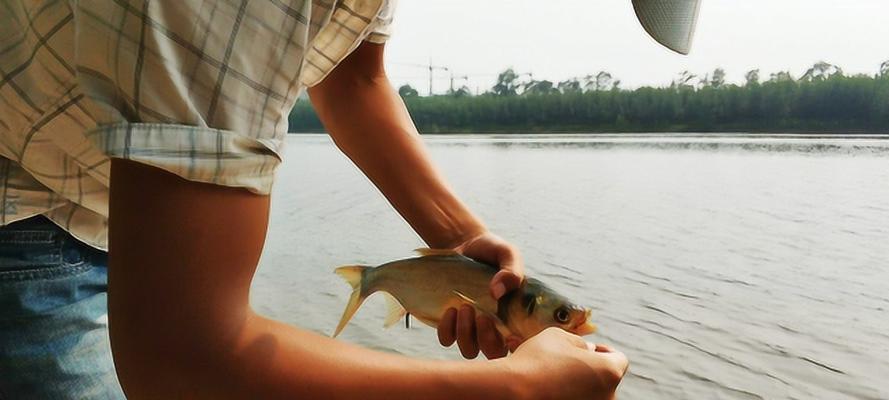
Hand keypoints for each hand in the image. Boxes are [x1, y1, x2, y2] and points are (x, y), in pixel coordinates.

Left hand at [437, 232, 524, 358]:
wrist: (464, 243)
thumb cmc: (491, 251)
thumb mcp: (507, 254)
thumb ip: (511, 271)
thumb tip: (498, 292)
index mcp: (514, 314)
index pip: (521, 345)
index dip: (517, 349)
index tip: (510, 338)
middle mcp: (494, 326)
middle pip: (493, 353)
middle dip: (487, 339)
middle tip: (483, 316)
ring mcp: (471, 327)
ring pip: (469, 350)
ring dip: (466, 333)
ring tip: (464, 307)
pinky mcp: (450, 323)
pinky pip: (447, 339)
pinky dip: (447, 329)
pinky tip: (450, 310)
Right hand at [508, 328, 628, 399]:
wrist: (512, 393)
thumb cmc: (536, 361)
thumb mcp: (559, 337)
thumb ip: (579, 342)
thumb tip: (587, 351)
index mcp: (610, 371)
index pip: (618, 359)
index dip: (603, 351)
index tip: (588, 350)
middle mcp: (609, 397)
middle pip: (606, 380)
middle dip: (591, 370)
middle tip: (566, 364)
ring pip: (592, 395)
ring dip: (580, 387)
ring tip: (554, 380)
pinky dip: (569, 398)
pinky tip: (550, 393)